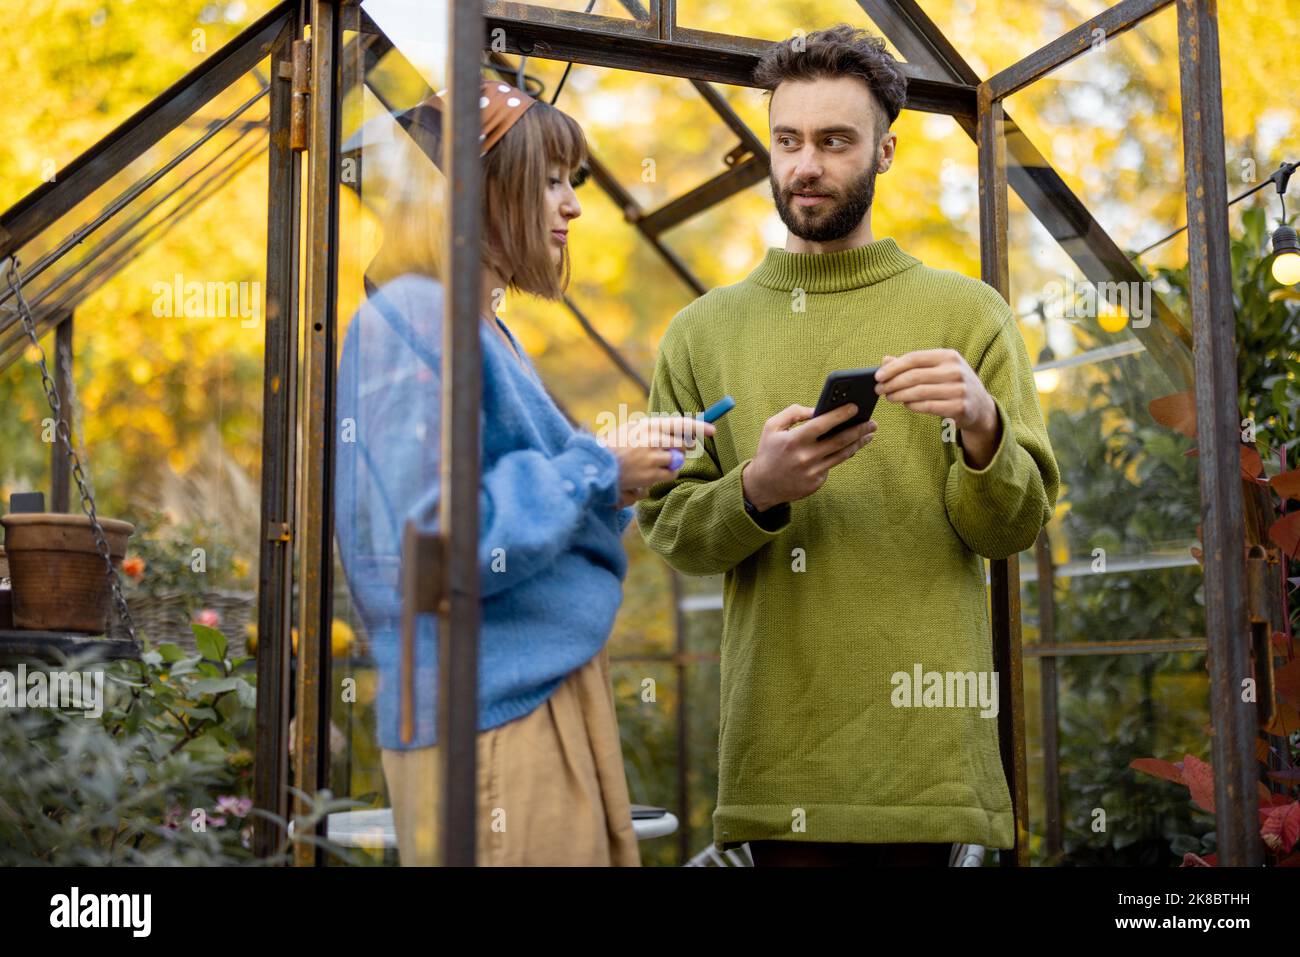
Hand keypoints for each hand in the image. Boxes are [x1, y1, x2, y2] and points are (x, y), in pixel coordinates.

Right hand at [603, 414, 715, 504]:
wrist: (595, 465)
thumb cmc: (614, 446)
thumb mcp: (631, 429)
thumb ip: (654, 429)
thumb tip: (683, 432)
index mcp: (647, 425)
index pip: (680, 424)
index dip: (699, 427)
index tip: (713, 430)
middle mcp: (652, 440)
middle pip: (683, 444)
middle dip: (683, 447)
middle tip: (672, 449)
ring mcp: (652, 458)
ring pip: (677, 460)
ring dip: (670, 462)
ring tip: (651, 462)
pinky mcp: (650, 475)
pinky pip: (670, 475)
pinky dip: (664, 475)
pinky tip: (648, 473)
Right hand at [741, 403, 876, 510]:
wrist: (762, 485)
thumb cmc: (768, 451)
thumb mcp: (772, 426)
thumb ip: (793, 413)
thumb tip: (817, 409)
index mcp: (794, 440)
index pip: (822, 424)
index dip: (840, 414)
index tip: (855, 406)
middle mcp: (805, 457)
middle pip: (839, 440)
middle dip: (859, 429)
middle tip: (872, 422)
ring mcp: (812, 472)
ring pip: (842, 455)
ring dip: (858, 443)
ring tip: (869, 434)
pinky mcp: (816, 483)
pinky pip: (832, 465)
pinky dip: (842, 455)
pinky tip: (852, 446)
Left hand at [873, 349, 994, 432]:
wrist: (980, 406)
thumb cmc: (951, 384)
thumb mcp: (937, 369)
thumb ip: (912, 364)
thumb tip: (885, 360)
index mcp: (949, 356)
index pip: (914, 358)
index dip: (893, 367)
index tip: (878, 376)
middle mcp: (955, 370)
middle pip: (915, 376)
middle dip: (893, 383)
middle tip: (879, 389)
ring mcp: (960, 389)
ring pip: (919, 392)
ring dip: (899, 395)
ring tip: (889, 397)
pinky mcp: (960, 407)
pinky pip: (928, 406)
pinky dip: (912, 406)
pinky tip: (905, 405)